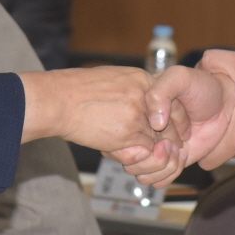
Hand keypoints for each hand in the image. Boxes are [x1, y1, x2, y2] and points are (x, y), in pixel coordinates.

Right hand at [18, 66, 187, 167]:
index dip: (175, 118)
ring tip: (132, 150)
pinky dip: (133, 156)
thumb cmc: (78, 89)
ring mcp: (138, 116)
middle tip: (165, 147)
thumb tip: (140, 103)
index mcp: (143, 79)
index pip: (173, 101)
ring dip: (149, 150)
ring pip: (157, 141)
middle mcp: (145, 96)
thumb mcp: (113, 79)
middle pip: (170, 123)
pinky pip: (143, 152)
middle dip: (168, 138)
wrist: (59, 100)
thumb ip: (132, 90)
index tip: (168, 128)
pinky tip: (118, 150)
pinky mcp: (128, 134)